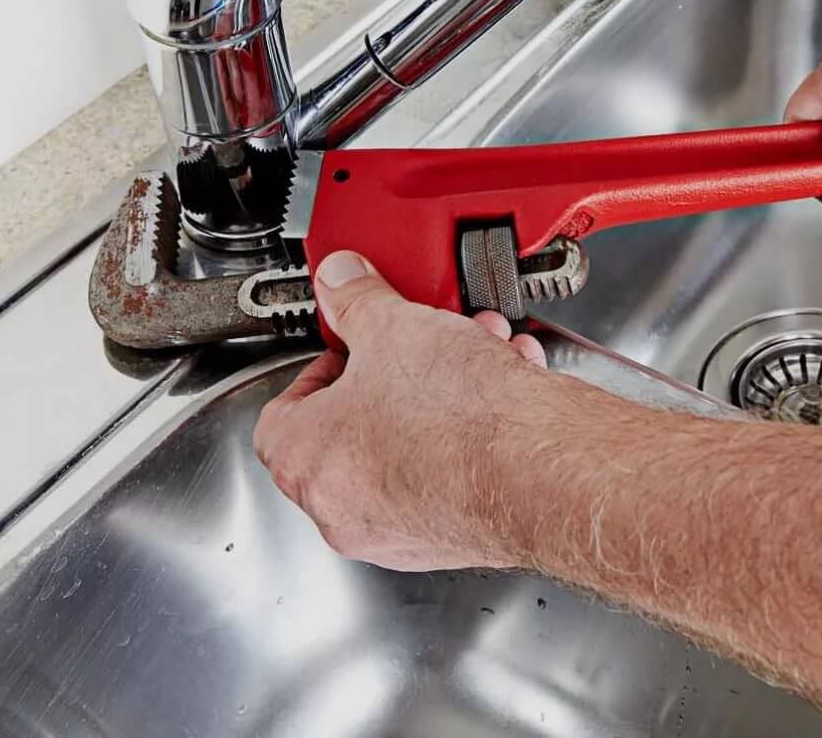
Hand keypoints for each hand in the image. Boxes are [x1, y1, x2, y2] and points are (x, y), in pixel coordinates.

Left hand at [252, 250, 555, 571]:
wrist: (539, 470)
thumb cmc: (458, 419)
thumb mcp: (393, 326)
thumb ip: (354, 299)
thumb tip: (339, 282)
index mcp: (305, 459)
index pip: (282, 411)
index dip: (321, 367)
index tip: (353, 346)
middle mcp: (340, 509)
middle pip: (353, 429)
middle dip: (396, 377)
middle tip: (419, 347)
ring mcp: (396, 532)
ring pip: (406, 450)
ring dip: (440, 400)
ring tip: (476, 360)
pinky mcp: (449, 539)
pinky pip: (447, 477)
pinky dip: (469, 437)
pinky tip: (502, 394)